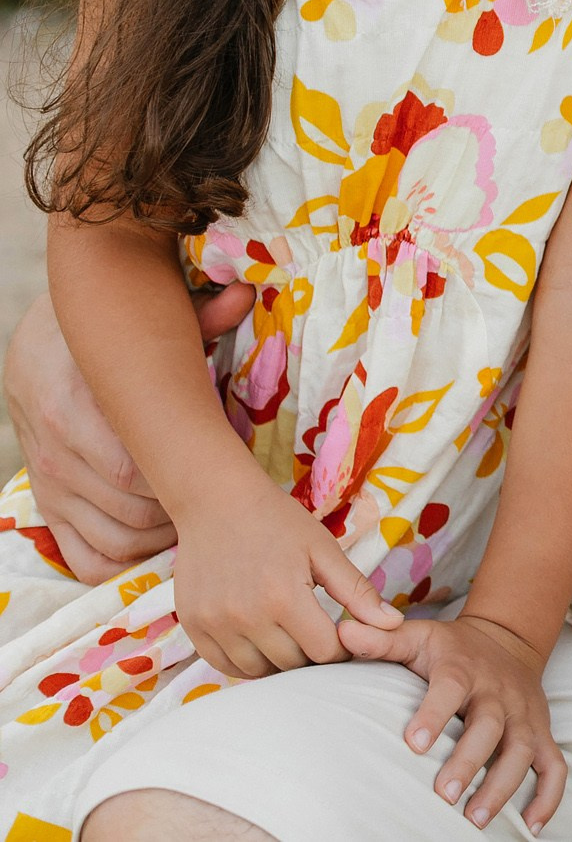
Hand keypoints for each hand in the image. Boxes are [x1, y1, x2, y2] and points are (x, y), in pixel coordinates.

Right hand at [7, 285, 250, 581]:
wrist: (41, 344)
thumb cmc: (107, 334)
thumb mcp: (145, 321)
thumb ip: (197, 318)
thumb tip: (244, 295)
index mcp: (72, 407)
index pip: (133, 471)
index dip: (188, 481)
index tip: (225, 468)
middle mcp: (54, 454)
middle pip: (133, 513)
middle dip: (185, 511)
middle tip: (224, 495)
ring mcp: (48, 485)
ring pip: (115, 542)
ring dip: (164, 542)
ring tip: (200, 516)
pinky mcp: (46, 506)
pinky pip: (84, 559)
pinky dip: (126, 563)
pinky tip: (162, 540)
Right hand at [169, 467, 401, 679]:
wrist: (217, 502)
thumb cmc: (278, 521)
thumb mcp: (324, 550)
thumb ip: (357, 592)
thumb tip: (395, 624)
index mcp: (284, 598)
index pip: (324, 652)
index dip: (342, 647)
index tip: (344, 633)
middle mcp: (245, 617)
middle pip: (292, 664)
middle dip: (312, 655)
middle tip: (318, 633)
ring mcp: (214, 625)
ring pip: (258, 671)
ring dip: (279, 662)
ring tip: (290, 637)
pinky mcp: (193, 627)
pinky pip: (224, 665)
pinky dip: (246, 662)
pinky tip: (261, 642)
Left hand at [339, 613, 566, 832]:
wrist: (507, 640)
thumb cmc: (451, 649)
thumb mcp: (418, 636)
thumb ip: (381, 640)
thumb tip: (341, 631)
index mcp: (464, 668)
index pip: (452, 686)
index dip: (434, 713)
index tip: (414, 743)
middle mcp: (499, 692)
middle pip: (491, 725)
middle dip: (470, 760)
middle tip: (445, 794)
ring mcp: (525, 714)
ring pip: (523, 749)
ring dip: (504, 785)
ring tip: (475, 819)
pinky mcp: (542, 733)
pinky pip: (555, 766)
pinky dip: (549, 797)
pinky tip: (530, 827)